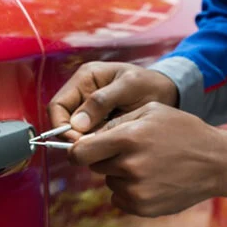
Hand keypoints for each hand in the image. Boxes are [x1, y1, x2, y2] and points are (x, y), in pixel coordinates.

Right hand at [48, 62, 178, 140]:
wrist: (168, 92)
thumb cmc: (150, 84)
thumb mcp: (130, 87)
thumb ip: (103, 101)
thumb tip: (77, 123)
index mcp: (86, 77)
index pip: (58, 105)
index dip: (62, 125)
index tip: (78, 142)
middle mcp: (82, 91)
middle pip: (63, 120)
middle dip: (74, 137)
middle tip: (93, 149)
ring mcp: (90, 107)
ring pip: (75, 131)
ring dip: (86, 141)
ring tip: (106, 146)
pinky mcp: (99, 121)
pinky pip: (89, 136)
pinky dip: (96, 142)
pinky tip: (111, 145)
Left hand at [69, 102, 226, 216]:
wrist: (215, 161)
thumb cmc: (183, 130)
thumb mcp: (152, 111)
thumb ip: (117, 121)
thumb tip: (87, 136)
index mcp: (128, 138)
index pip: (79, 152)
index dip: (77, 150)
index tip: (83, 149)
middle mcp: (129, 166)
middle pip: (95, 166)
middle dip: (106, 157)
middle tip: (130, 150)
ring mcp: (136, 190)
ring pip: (110, 181)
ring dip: (120, 173)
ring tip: (148, 162)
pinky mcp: (143, 207)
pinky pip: (120, 198)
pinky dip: (130, 190)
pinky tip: (151, 178)